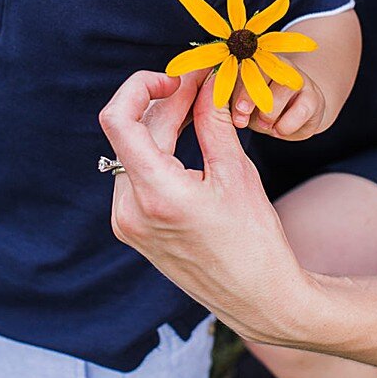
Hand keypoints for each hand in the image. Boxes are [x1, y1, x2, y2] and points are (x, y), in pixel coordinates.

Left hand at [99, 70, 311, 345]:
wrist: (257, 298)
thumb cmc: (255, 240)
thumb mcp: (236, 174)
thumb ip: (212, 122)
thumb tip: (203, 82)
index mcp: (156, 195)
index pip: (119, 121)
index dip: (139, 87)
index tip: (174, 78)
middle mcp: (130, 209)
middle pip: (133, 135)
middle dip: (164, 103)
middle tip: (198, 82)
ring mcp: (126, 222)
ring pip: (132, 154)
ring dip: (159, 126)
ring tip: (196, 106)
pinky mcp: (131, 228)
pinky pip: (135, 176)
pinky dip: (156, 153)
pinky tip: (182, 140)